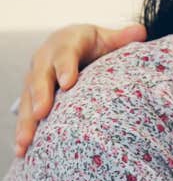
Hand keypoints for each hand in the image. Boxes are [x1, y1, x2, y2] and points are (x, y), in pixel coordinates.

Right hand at [14, 22, 146, 156]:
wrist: (67, 44)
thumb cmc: (92, 44)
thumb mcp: (106, 38)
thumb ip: (122, 38)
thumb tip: (141, 31)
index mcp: (65, 43)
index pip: (65, 53)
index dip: (65, 66)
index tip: (68, 82)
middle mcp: (45, 60)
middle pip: (40, 77)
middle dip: (40, 95)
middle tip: (43, 112)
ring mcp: (35, 78)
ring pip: (27, 98)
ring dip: (26, 120)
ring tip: (25, 140)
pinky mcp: (31, 96)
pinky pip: (25, 113)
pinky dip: (23, 130)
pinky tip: (22, 149)